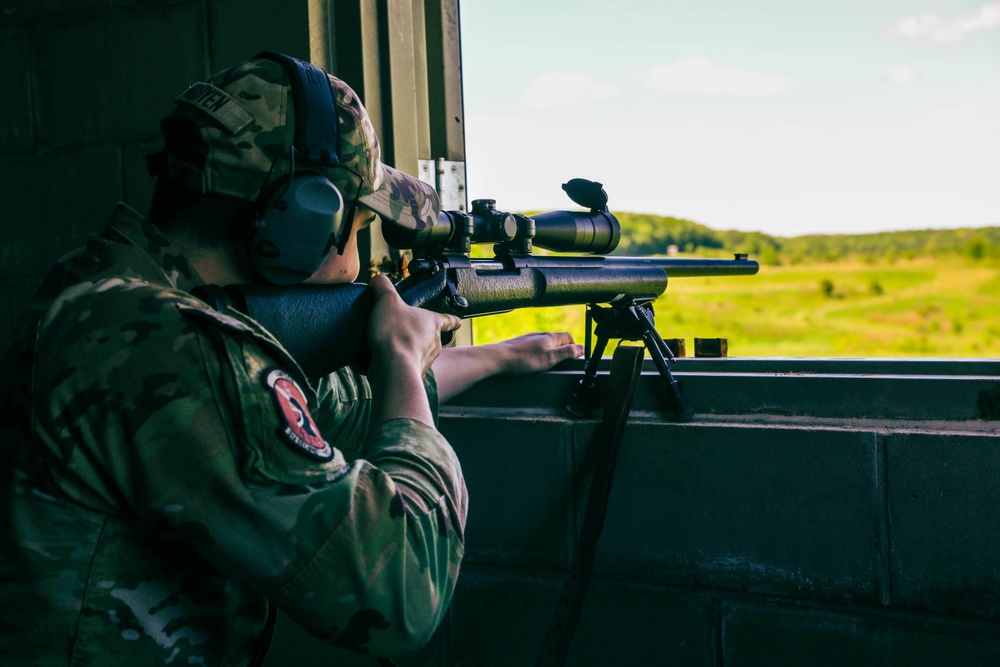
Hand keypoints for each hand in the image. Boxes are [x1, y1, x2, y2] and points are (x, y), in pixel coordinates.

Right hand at [366, 275, 460, 424]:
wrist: (392, 368)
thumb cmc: (395, 334)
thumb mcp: (387, 301)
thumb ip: (383, 287)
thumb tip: (378, 280)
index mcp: (432, 323)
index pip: (448, 319)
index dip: (452, 318)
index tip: (459, 320)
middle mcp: (434, 343)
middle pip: (431, 337)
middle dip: (419, 334)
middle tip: (404, 329)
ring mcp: (425, 361)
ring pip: (418, 353)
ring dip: (407, 349)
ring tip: (388, 345)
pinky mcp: (413, 375)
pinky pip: (405, 367)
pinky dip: (395, 363)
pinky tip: (380, 360)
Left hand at [491, 332, 584, 375]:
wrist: (498, 358)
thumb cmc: (524, 359)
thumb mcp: (551, 358)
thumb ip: (567, 352)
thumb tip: (582, 348)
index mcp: (550, 337)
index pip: (568, 337)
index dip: (574, 346)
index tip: (575, 357)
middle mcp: (539, 335)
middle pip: (556, 340)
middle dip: (562, 350)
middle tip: (562, 363)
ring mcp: (528, 339)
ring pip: (544, 344)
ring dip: (549, 352)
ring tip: (547, 365)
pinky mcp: (519, 345)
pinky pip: (533, 348)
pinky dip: (537, 354)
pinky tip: (532, 363)